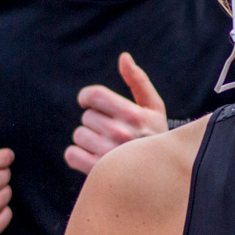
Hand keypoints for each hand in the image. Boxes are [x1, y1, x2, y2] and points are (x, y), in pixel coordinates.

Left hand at [65, 52, 168, 173]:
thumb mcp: (154, 108)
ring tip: (107, 147)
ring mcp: (108, 154)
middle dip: (96, 122)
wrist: (163, 177)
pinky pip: (71, 155)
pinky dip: (78, 156)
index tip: (91, 103)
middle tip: (112, 133)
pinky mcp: (97, 172)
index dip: (87, 97)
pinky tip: (94, 159)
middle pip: (86, 116)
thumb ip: (138, 81)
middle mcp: (120, 133)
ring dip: (88, 140)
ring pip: (78, 135)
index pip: (94, 95)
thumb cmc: (156, 138)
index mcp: (133, 114)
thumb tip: (124, 57)